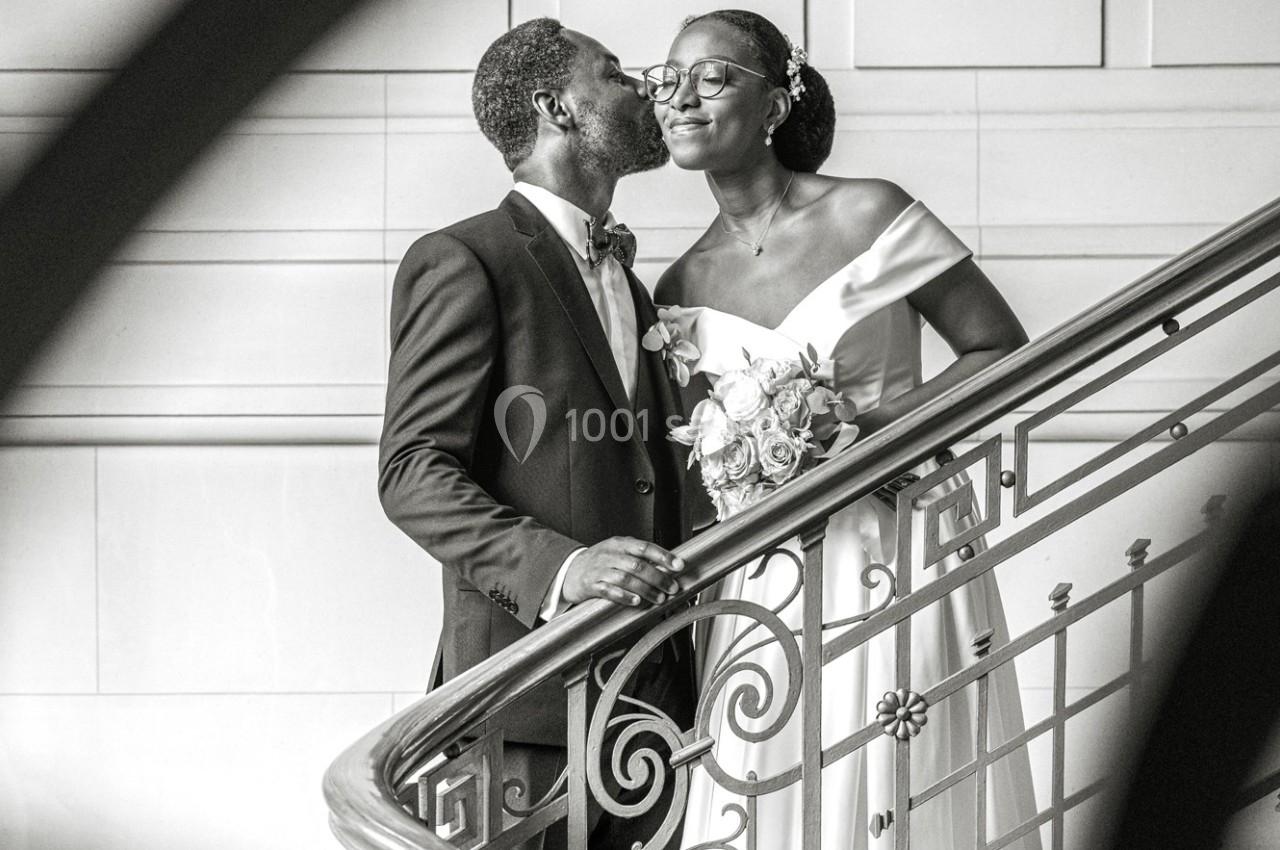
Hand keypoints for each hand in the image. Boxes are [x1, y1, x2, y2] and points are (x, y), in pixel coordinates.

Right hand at [563, 537, 684, 607]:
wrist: (569, 570)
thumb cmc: (600, 562)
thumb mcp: (618, 552)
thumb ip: (638, 557)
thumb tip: (667, 567)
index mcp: (620, 544)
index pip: (644, 547)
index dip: (663, 556)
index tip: (678, 566)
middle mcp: (610, 555)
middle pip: (637, 565)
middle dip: (658, 577)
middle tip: (672, 588)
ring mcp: (600, 569)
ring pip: (626, 578)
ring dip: (645, 589)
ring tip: (659, 598)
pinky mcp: (591, 585)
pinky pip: (608, 590)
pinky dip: (623, 596)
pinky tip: (636, 601)